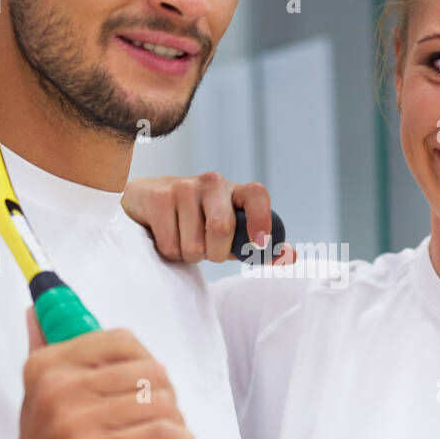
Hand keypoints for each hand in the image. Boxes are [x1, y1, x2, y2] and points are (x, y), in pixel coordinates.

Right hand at [0, 310, 195, 438]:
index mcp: (46, 367)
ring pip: (162, 403)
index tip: (146, 395)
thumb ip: (42, 353)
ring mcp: (76, 421)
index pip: (121, 341)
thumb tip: (37, 309)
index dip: (147, 367)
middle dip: (167, 399)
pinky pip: (163, 434)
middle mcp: (58, 387)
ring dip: (177, 426)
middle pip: (150, 371)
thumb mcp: (36, 403)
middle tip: (159, 426)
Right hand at [122, 173, 294, 264]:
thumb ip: (258, 246)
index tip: (260, 245)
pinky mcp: (158, 197)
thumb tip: (290, 255)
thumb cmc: (198, 223)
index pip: (257, 195)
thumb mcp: (230, 233)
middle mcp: (211, 182)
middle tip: (208, 251)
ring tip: (184, 241)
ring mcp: (183, 187)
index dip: (262, 220)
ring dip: (189, 256)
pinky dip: (170, 254)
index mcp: (234, 190)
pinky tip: (167, 237)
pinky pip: (170, 246)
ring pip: (193, 245)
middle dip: (215, 254)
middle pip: (221, 229)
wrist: (148, 203)